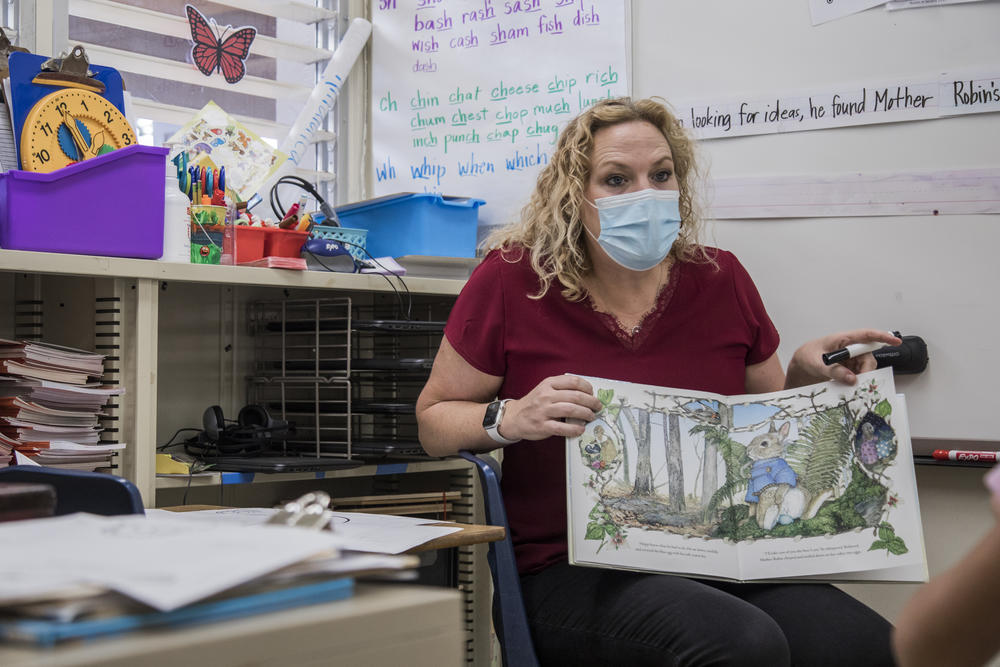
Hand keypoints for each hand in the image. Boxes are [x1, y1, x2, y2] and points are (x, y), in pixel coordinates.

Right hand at [500, 374, 603, 440]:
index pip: (573, 381)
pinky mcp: (542, 426)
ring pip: (570, 410)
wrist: (514, 417)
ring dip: (585, 414)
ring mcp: (543, 411)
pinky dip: (574, 429)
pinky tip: (580, 429)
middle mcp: (546, 395)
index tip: (592, 393)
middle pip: (575, 396)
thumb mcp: (545, 389)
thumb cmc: (534, 403)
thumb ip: (562, 389)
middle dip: (591, 402)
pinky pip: (562, 427)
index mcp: (548, 384)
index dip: (587, 387)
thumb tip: (587, 394)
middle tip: (597, 406)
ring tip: (591, 417)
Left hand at [786, 329, 900, 387]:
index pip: (866, 335)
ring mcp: (851, 359)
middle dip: (867, 370)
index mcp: (843, 339)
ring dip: (861, 378)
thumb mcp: (816, 363)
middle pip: (868, 358)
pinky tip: (847, 387)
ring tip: (848, 385)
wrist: (801, 364)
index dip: (882, 337)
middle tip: (859, 381)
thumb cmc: (807, 356)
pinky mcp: (849, 369)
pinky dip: (856, 383)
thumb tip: (851, 378)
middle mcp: (850, 348)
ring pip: (865, 369)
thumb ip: (833, 370)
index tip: (895, 340)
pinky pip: (859, 376)